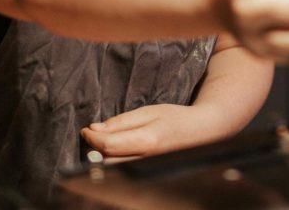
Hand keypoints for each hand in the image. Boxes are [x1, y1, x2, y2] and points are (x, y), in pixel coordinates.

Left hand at [80, 104, 209, 162]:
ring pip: (113, 171)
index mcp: (148, 140)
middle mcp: (147, 161)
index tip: (85, 129)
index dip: (92, 137)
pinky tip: (115, 154)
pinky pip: (123, 173)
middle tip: (94, 135)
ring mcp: (148, 172)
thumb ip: (121, 122)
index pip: (108, 145)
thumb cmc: (176, 118)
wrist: (203, 133)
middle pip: (107, 162)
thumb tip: (95, 130)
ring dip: (103, 158)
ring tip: (104, 143)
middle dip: (95, 149)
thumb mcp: (149, 111)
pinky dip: (114, 164)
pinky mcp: (148, 176)